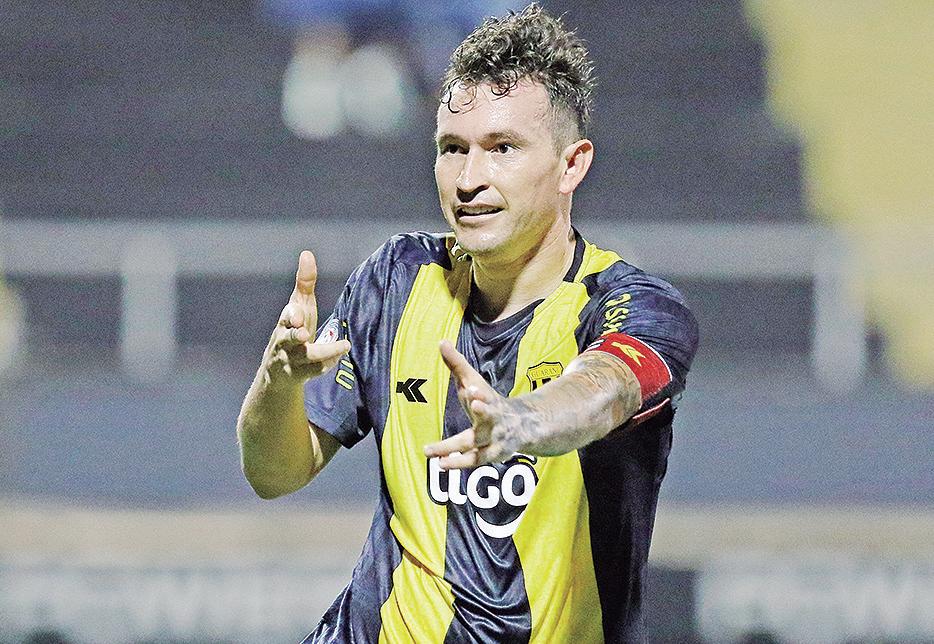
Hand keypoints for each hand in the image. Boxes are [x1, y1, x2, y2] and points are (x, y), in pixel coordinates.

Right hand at [264, 250, 349, 383]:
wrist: (277, 372)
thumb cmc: (293, 329)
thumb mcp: (298, 307)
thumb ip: (304, 283)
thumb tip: (307, 254)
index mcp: (286, 323)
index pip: (287, 316)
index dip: (292, 315)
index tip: (298, 314)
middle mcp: (286, 341)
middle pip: (288, 338)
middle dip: (295, 334)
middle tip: (304, 331)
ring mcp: (293, 360)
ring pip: (307, 357)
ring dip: (323, 352)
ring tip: (343, 346)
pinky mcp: (303, 375)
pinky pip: (317, 371)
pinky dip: (329, 363)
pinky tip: (343, 353)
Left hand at [423, 340, 532, 468]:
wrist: (523, 425)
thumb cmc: (488, 400)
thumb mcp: (474, 382)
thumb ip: (457, 364)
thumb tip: (441, 341)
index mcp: (490, 400)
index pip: (485, 395)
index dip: (479, 393)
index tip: (471, 388)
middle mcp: (495, 420)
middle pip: (489, 417)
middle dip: (483, 411)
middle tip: (473, 402)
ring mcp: (496, 440)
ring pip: (479, 447)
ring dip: (461, 453)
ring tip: (440, 458)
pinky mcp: (493, 455)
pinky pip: (475, 461)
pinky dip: (459, 463)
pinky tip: (442, 463)